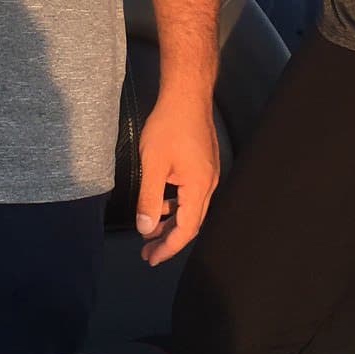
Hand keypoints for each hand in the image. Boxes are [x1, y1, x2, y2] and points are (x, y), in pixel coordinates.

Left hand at [134, 88, 219, 266]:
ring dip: (171, 223)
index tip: (150, 259)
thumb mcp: (153, 164)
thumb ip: (150, 199)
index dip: (168, 248)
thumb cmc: (169, 126)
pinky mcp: (203, 165)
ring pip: (191, 209)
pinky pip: (191, 195)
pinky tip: (161, 206)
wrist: (187, 95)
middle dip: (169, 240)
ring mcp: (208, 174)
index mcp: (199, 188)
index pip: (186, 230)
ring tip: (150, 233)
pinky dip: (176, 206)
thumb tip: (145, 229)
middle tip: (147, 253)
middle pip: (191, 223)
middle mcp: (209, 184)